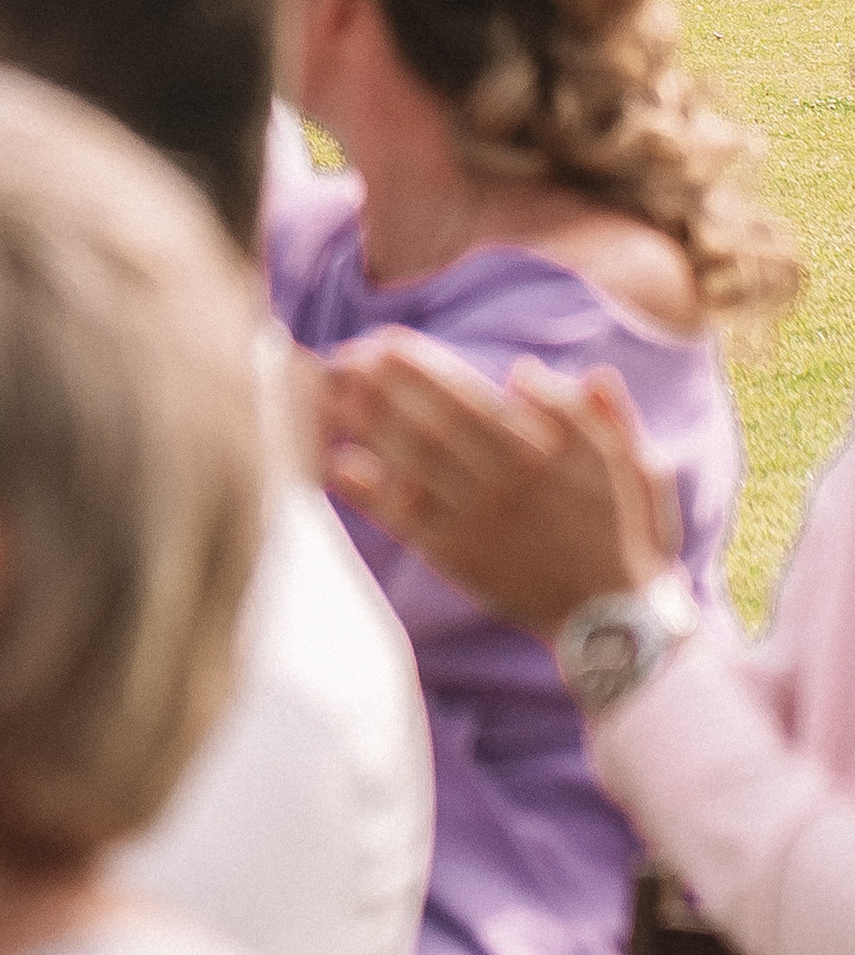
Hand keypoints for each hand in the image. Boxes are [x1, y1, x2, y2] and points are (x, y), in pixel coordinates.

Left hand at [320, 334, 676, 634]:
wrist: (611, 613)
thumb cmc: (616, 527)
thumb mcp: (623, 460)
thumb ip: (582, 411)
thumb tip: (524, 369)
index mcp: (539, 452)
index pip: (467, 397)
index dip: (421, 368)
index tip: (386, 341)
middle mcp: (501, 484)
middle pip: (428, 425)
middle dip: (382, 388)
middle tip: (344, 356)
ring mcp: (475, 522)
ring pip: (410, 465)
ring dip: (368, 426)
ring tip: (331, 393)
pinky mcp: (456, 558)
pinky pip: (405, 520)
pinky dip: (371, 493)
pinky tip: (337, 464)